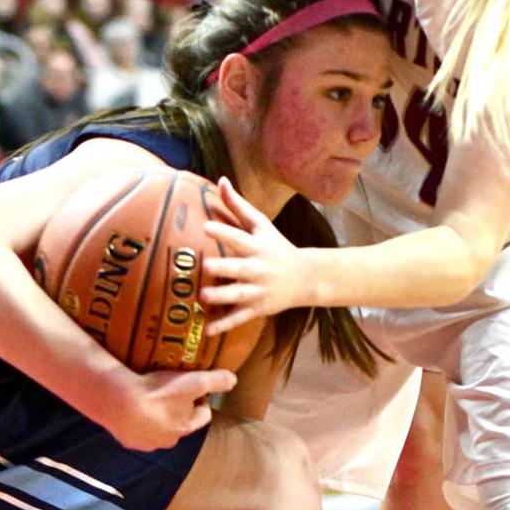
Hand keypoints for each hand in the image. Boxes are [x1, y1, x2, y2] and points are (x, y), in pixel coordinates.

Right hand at [102, 366, 235, 452]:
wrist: (119, 403)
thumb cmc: (159, 393)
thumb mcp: (193, 382)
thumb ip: (215, 381)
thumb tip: (233, 380)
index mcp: (185, 427)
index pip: (203, 415)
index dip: (201, 399)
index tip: (194, 386)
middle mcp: (168, 440)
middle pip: (179, 423)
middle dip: (178, 409)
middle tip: (170, 389)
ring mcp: (146, 442)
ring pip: (157, 429)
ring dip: (156, 416)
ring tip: (149, 396)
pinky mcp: (127, 440)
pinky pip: (136, 430)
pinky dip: (137, 420)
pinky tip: (131, 406)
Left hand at [201, 177, 312, 333]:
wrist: (305, 278)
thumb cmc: (276, 246)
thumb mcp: (261, 225)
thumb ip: (238, 205)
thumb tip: (220, 179)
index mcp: (258, 246)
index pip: (240, 238)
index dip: (224, 233)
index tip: (207, 227)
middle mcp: (259, 269)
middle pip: (240, 269)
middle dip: (224, 268)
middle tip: (205, 265)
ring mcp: (259, 291)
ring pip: (239, 295)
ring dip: (222, 297)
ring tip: (203, 296)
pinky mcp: (257, 309)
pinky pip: (239, 318)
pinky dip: (224, 325)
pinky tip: (207, 330)